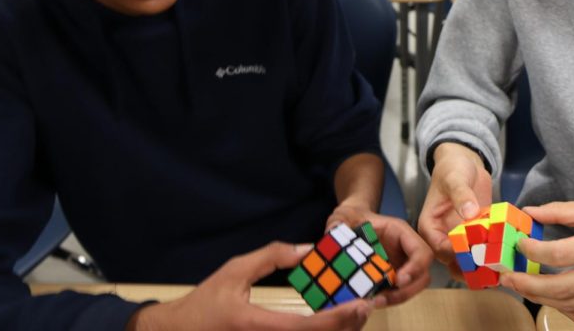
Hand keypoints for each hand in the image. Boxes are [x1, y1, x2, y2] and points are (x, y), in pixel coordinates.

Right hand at [126, 242, 370, 330]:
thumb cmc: (206, 302)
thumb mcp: (235, 270)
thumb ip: (272, 257)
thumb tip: (308, 249)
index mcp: (256, 325)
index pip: (307, 327)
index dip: (339, 319)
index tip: (361, 304)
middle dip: (347, 327)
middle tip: (367, 306)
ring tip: (355, 314)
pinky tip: (332, 324)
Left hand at [327, 205, 432, 306]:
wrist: (351, 223)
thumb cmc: (352, 217)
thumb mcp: (344, 216)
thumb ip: (339, 222)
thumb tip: (332, 232)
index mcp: (400, 232)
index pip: (421, 251)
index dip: (416, 267)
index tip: (398, 281)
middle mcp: (405, 250)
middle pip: (422, 274)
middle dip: (406, 291)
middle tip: (382, 298)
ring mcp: (400, 265)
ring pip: (412, 286)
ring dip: (397, 298)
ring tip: (374, 302)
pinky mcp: (391, 277)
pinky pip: (397, 291)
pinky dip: (387, 299)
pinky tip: (369, 301)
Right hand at [417, 143, 492, 277]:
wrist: (465, 162)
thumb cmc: (452, 168)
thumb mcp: (455, 179)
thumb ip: (461, 195)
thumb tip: (469, 212)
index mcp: (430, 227)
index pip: (440, 248)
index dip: (456, 253)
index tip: (476, 252)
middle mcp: (443, 236)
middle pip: (454, 261)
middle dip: (472, 267)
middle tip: (491, 269)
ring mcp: (460, 237)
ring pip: (469, 260)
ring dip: (484, 265)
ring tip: (501, 269)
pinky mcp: (476, 234)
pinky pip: (483, 249)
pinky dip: (493, 253)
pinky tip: (507, 256)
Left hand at [500, 200, 573, 325]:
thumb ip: (562, 211)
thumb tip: (530, 213)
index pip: (560, 254)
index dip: (533, 252)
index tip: (519, 246)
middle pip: (562, 288)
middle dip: (528, 285)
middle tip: (508, 277)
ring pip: (572, 306)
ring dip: (542, 298)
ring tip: (524, 286)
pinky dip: (565, 309)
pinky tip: (553, 296)